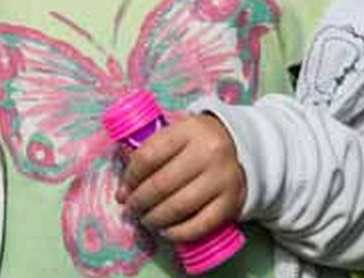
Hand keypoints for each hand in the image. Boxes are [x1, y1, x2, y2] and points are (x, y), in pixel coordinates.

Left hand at [115, 113, 246, 243]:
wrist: (240, 147)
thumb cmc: (196, 142)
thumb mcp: (176, 135)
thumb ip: (149, 155)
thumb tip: (122, 193)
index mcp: (190, 130)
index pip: (148, 156)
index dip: (130, 178)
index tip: (123, 190)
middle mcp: (209, 153)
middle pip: (161, 184)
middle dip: (139, 202)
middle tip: (132, 209)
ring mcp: (222, 178)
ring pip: (178, 206)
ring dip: (155, 218)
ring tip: (146, 220)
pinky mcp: (232, 202)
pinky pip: (200, 224)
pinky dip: (179, 232)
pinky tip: (166, 231)